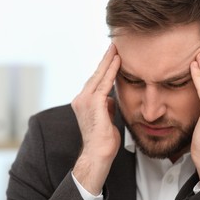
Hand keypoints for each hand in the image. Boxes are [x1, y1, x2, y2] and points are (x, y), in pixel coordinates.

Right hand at [72, 44, 120, 194]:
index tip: (112, 56)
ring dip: (109, 61)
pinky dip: (111, 71)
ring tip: (116, 48)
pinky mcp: (93, 104)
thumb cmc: (103, 140)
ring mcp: (85, 100)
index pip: (96, 81)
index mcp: (84, 102)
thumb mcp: (107, 118)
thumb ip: (107, 106)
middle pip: (96, 74)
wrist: (98, 154)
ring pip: (99, 76)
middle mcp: (81, 98)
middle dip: (106, 59)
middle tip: (114, 45)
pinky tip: (118, 61)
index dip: (104, 68)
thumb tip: (111, 98)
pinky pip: (105, 83)